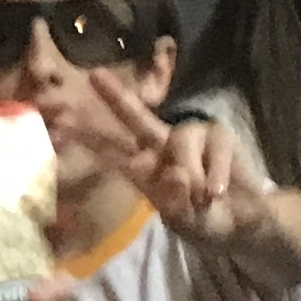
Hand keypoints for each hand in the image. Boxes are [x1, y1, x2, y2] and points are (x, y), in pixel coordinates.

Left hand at [60, 72, 255, 246]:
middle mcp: (161, 148)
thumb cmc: (204, 223)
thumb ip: (178, 205)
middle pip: (136, 118)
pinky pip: (214, 146)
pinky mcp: (218, 137)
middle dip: (115, 96)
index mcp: (143, 170)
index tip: (57, 128)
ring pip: (181, 138)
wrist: (244, 224)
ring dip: (192, 170)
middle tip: (94, 76)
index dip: (86, 138)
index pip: (110, 151)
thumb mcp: (187, 224)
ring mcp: (190, 139)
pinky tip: (217, 193)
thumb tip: (176, 175)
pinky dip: (216, 172)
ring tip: (204, 198)